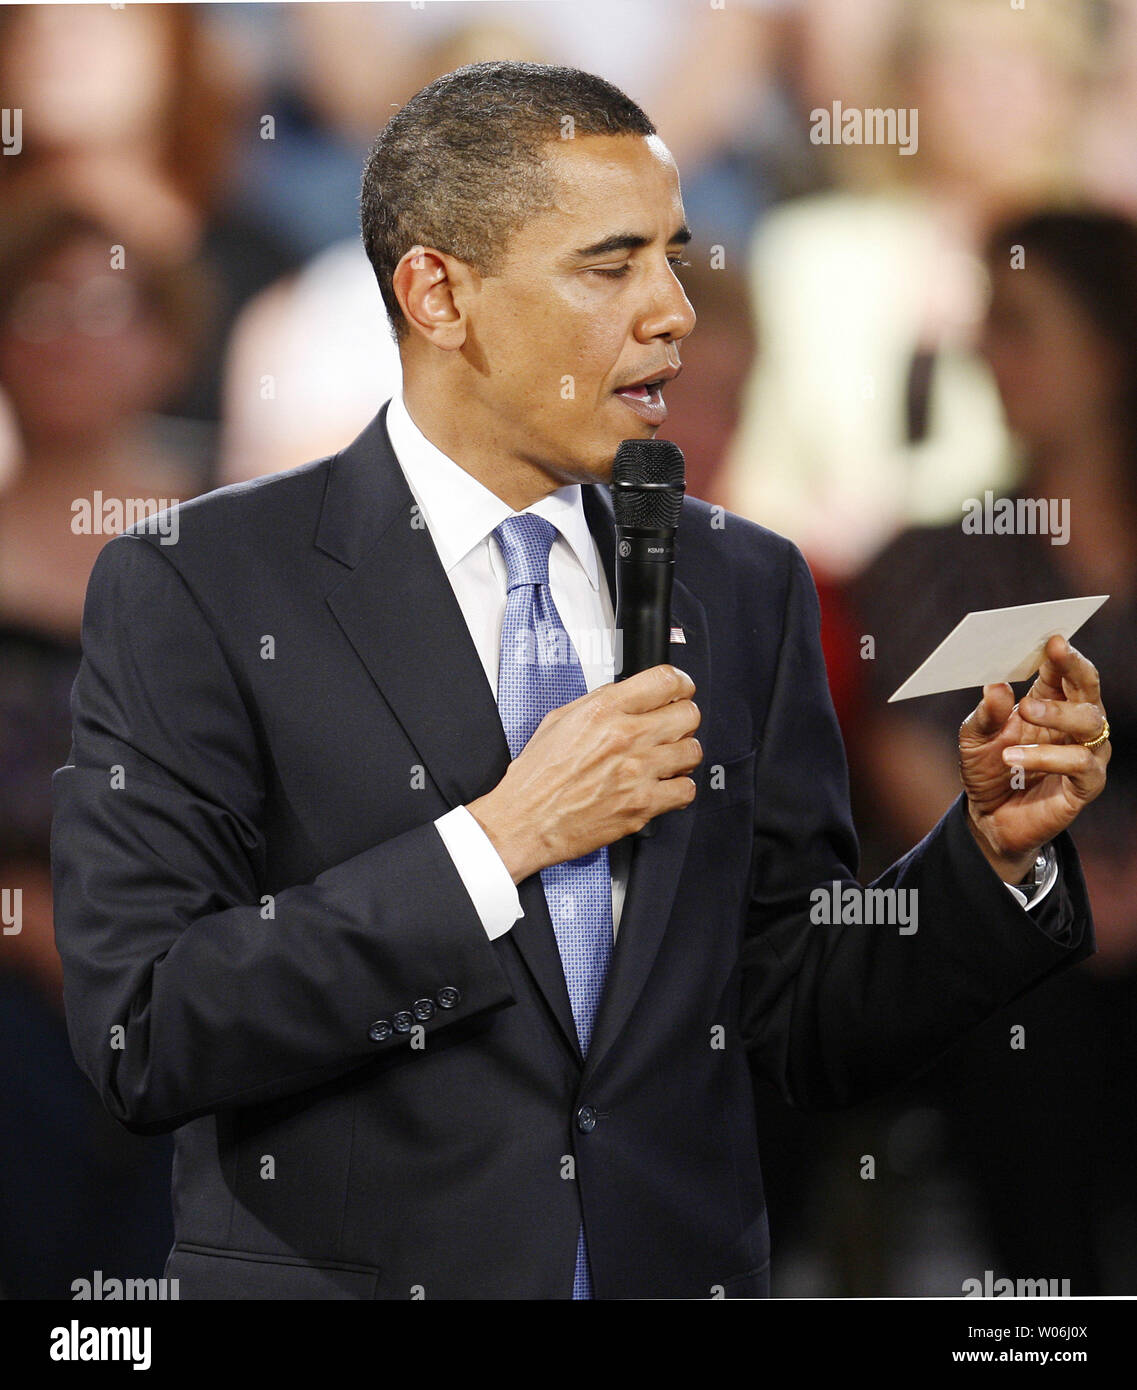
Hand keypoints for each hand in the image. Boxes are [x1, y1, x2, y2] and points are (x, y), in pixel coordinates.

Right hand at [468, 664, 702, 882]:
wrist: (525, 820)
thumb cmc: (536, 776)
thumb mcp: (560, 720)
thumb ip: (599, 703)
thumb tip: (629, 695)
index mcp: (604, 711)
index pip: (665, 680)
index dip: (679, 683)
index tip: (680, 689)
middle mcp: (625, 737)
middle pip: (688, 714)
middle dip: (684, 718)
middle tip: (674, 725)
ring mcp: (638, 772)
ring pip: (692, 751)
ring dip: (682, 753)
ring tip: (668, 758)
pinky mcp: (643, 805)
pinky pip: (686, 790)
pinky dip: (679, 788)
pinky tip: (664, 786)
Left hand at [958, 636, 1108, 878]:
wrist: (989, 819)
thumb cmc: (987, 768)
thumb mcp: (973, 738)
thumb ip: (986, 713)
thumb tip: (996, 685)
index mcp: (1052, 702)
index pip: (1064, 670)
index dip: (1061, 652)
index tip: (1051, 636)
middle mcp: (1076, 723)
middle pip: (1088, 688)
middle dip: (1073, 666)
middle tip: (1052, 653)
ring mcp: (1086, 753)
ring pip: (1090, 722)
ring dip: (1056, 714)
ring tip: (1023, 713)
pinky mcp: (1086, 785)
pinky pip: (1080, 764)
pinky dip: (1048, 757)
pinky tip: (1015, 757)